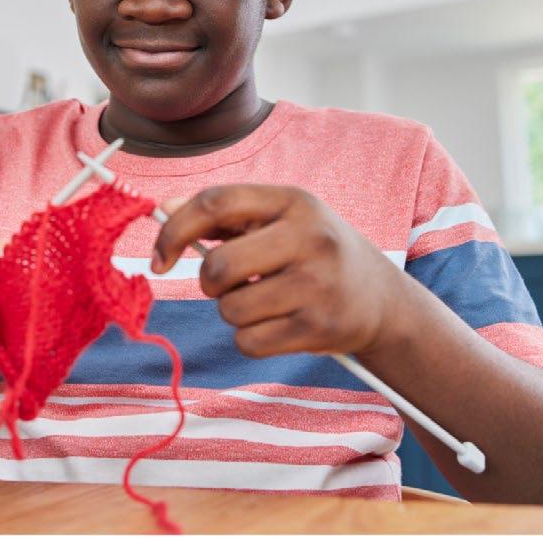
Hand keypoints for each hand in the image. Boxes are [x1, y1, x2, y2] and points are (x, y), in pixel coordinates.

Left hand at [152, 186, 407, 357]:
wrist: (382, 299)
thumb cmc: (314, 253)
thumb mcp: (280, 219)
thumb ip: (223, 216)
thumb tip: (163, 212)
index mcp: (294, 201)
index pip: (215, 203)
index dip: (175, 230)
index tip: (161, 257)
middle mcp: (310, 237)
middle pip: (219, 266)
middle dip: (211, 283)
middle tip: (229, 284)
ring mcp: (318, 284)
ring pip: (231, 309)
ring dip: (235, 311)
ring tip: (266, 302)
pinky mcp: (319, 328)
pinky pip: (248, 342)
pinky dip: (251, 338)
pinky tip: (279, 325)